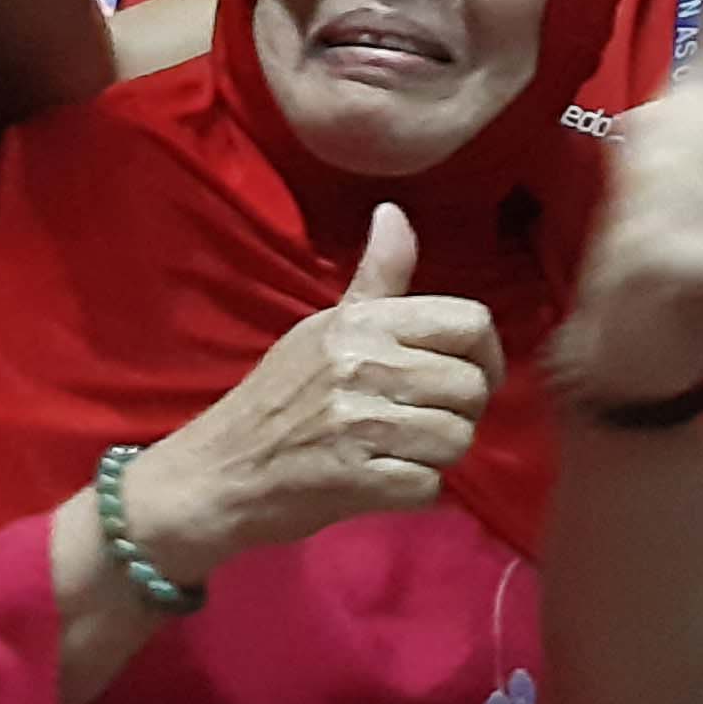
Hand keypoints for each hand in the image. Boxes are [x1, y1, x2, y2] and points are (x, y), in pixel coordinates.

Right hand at [131, 209, 509, 573]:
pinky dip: (415, 491)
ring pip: (458, 439)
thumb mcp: (323, 327)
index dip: (486, 355)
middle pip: (472, 388)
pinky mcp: (355, 480)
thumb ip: (376, 278)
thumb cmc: (276, 399)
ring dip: (437, 455)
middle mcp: (363, 365)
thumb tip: (394, 212)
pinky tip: (383, 480)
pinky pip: (430, 486)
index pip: (469, 323)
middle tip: (422, 422)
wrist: (216, 473)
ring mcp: (359, 424)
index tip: (469, 376)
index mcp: (361, 323)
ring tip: (399, 450)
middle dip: (459, 413)